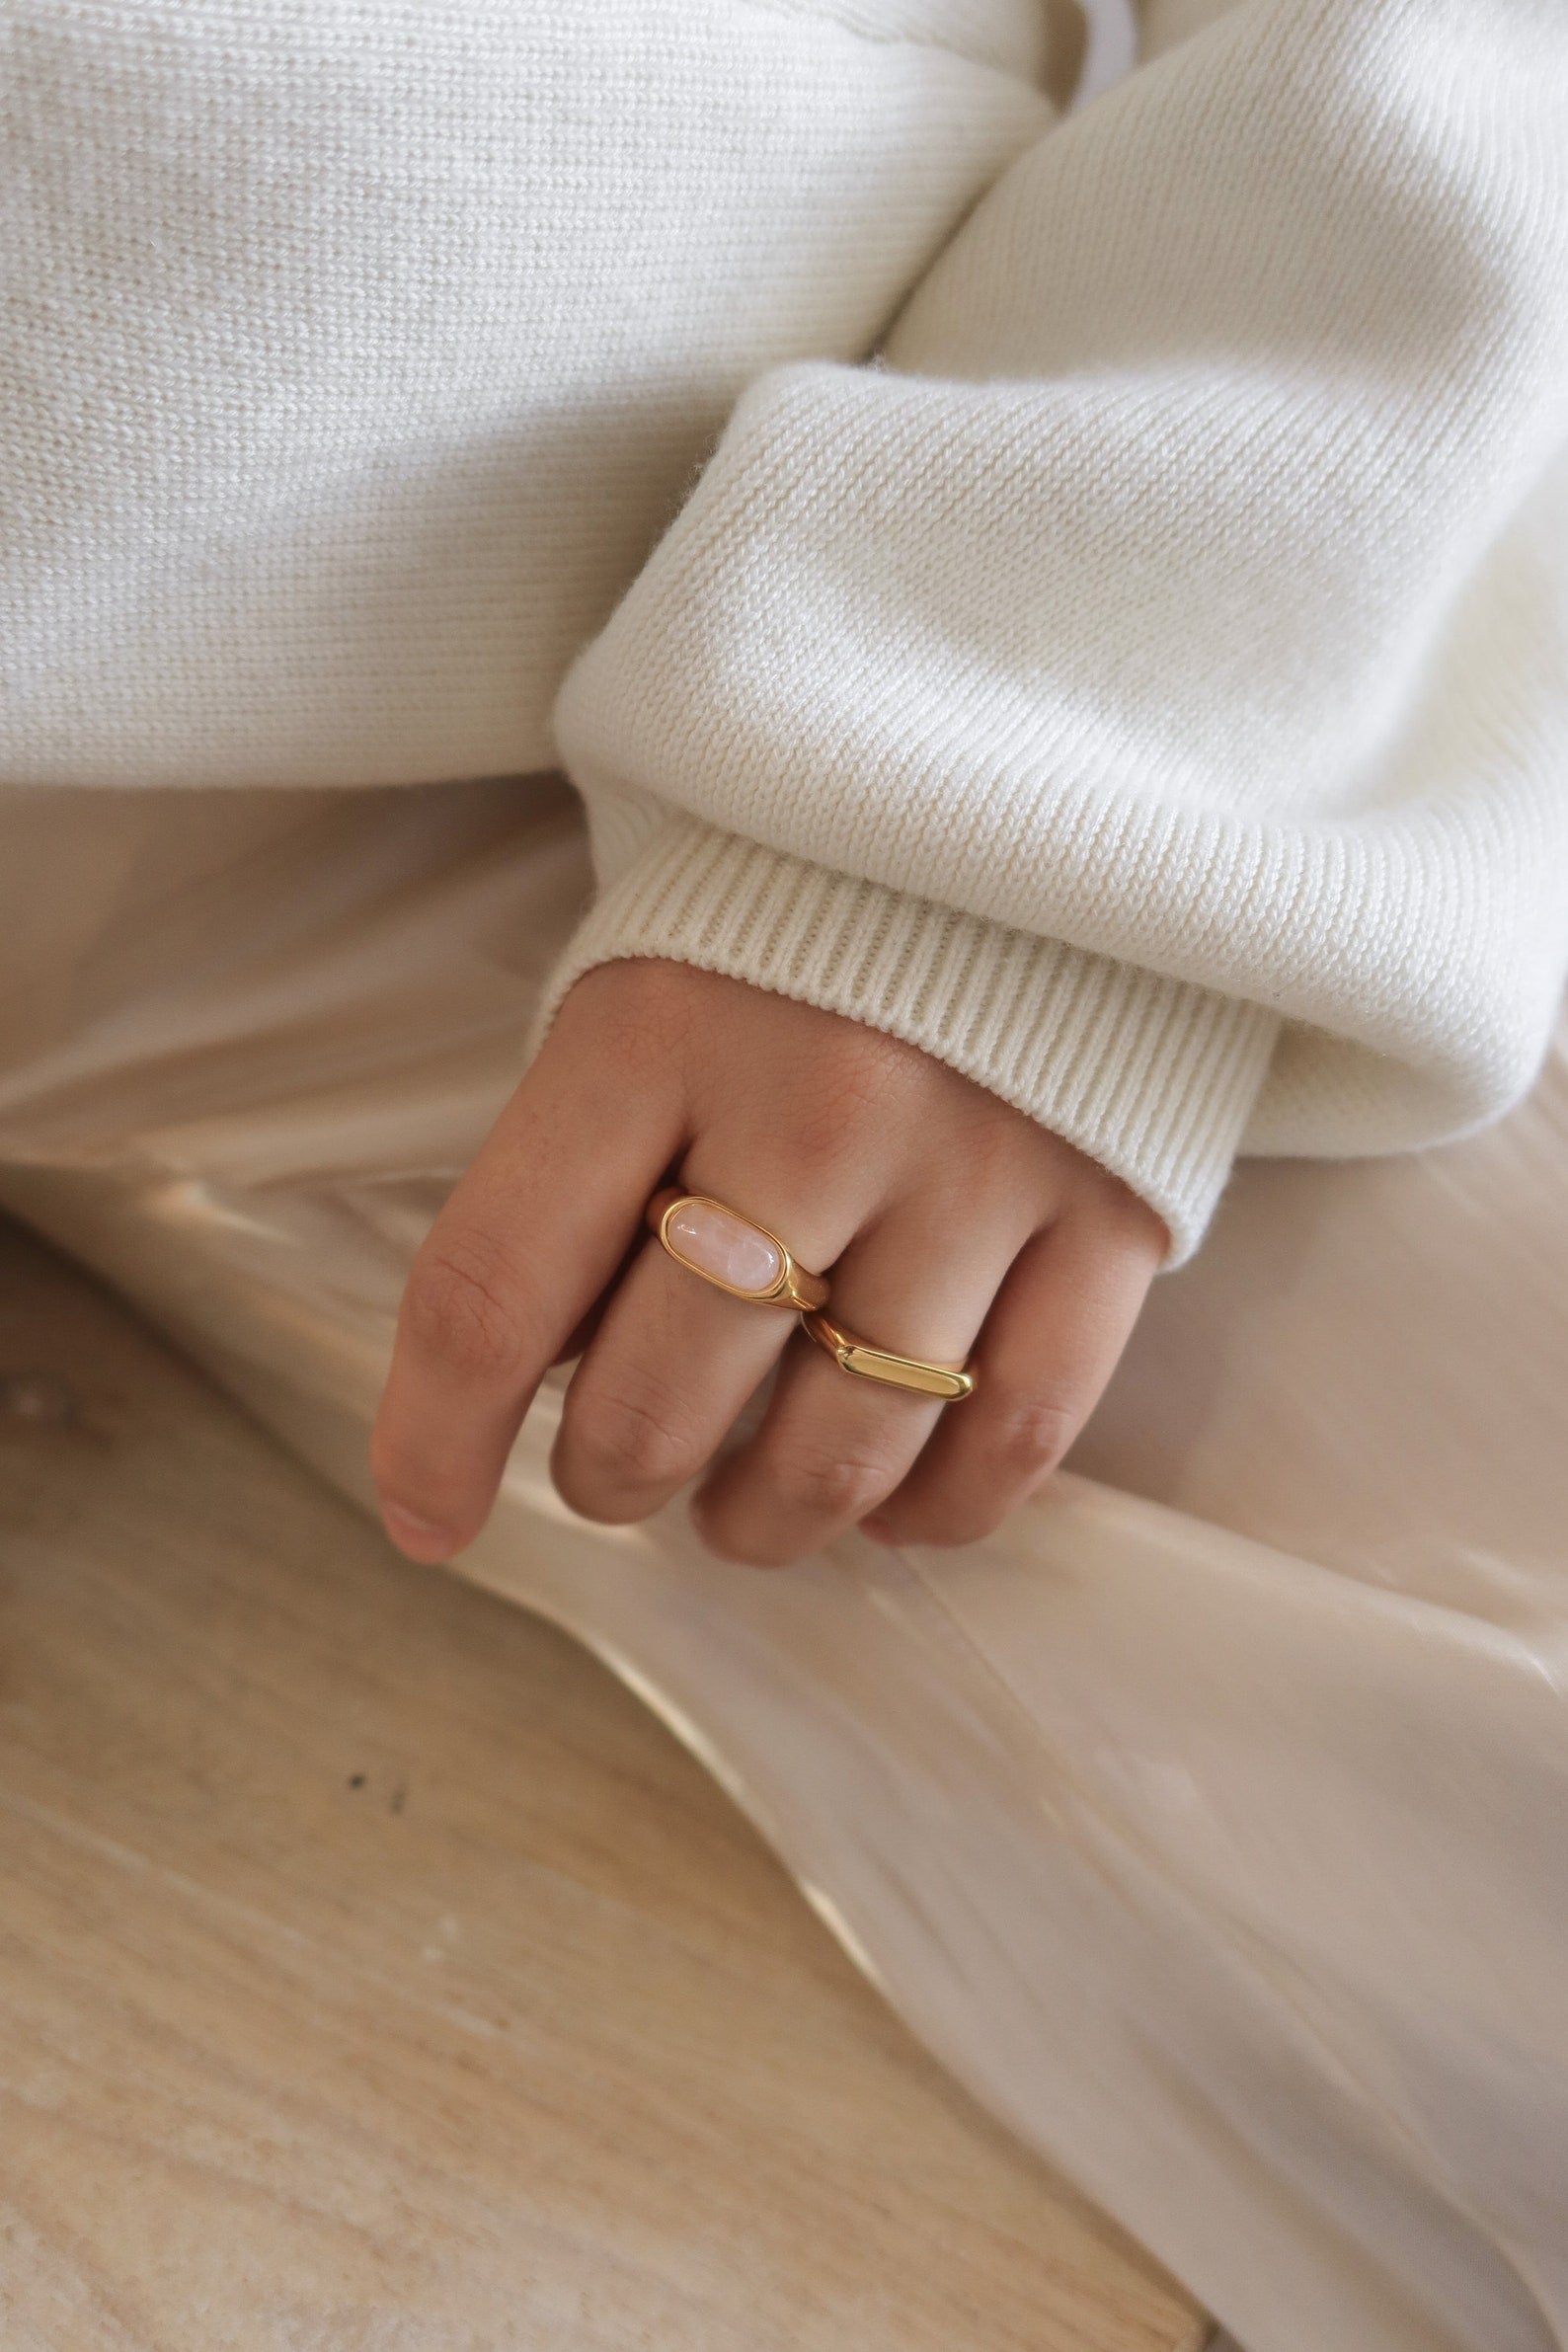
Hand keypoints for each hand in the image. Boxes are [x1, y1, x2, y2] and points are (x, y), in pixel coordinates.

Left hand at [371, 959, 1164, 1565]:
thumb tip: (542, 1381)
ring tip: (738, 1513)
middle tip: (615, 1471)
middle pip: (663, 1401)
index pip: (495, 1291)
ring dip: (762, 1521)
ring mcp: (977, 1167)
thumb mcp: (642, 984)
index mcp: (651, 1029)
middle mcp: (816, 1106)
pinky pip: (1013, 1435)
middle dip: (611, 1476)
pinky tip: (889, 1502)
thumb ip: (581, 1168)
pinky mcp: (1111, 1212)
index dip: (436, 1442)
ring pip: (840, 1450)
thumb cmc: (794, 907)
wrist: (1046, 777)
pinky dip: (936, 1508)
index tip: (426, 1522)